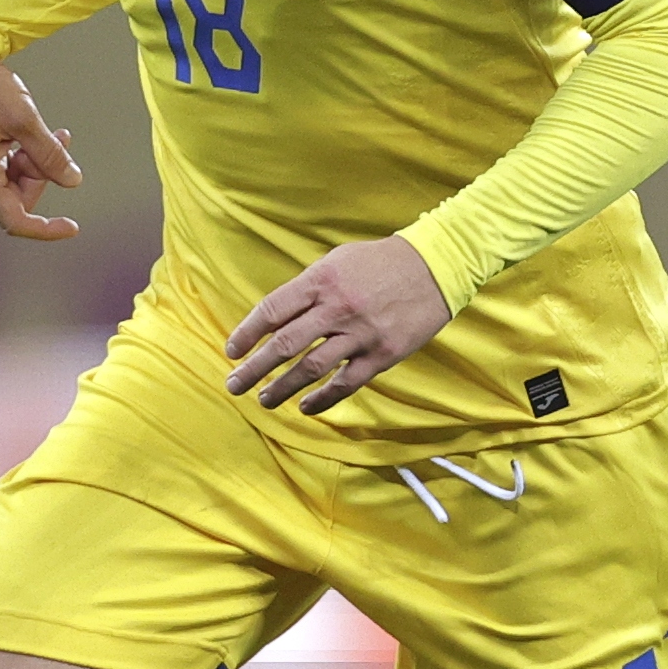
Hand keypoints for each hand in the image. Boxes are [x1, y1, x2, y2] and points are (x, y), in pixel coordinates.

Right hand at [0, 40, 81, 240]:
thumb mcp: (24, 119)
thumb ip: (49, 155)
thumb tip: (72, 181)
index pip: (15, 220)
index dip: (46, 229)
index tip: (73, 227)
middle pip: (15, 199)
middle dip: (42, 175)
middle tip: (61, 139)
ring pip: (8, 183)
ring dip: (33, 163)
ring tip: (51, 131)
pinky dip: (18, 156)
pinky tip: (26, 132)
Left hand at [224, 237, 451, 414]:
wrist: (436, 266)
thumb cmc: (379, 262)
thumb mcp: (336, 261)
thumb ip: (307, 288)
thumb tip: (275, 317)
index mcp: (320, 281)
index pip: (272, 310)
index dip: (247, 333)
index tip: (232, 351)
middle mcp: (337, 308)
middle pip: (285, 344)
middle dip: (254, 369)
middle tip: (233, 385)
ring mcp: (360, 333)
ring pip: (311, 369)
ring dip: (282, 388)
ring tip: (264, 400)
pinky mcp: (383, 354)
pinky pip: (347, 383)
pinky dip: (323, 398)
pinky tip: (305, 407)